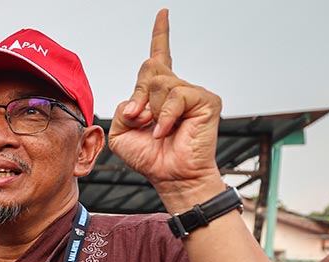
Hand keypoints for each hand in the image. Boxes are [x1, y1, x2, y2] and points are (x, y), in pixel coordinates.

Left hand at [108, 9, 223, 204]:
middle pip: (149, 70)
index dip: (160, 34)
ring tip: (156, 131)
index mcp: (158, 94)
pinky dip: (165, 117)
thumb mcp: (121, 134)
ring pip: (160, 84)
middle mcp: (177, 89)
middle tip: (138, 119)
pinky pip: (176, 96)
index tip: (162, 13)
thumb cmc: (150, 157)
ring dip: (150, 110)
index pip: (159, 57)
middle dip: (137, 96)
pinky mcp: (206, 100)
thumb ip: (121, 110)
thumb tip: (137, 101)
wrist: (171, 177)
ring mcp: (193, 93)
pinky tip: (165, 132)